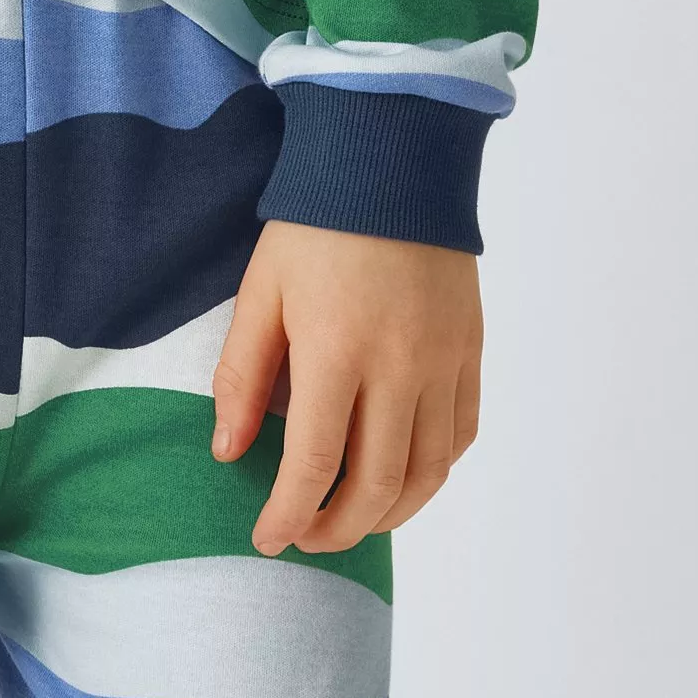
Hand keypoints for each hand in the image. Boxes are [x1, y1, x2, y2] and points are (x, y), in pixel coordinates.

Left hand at [210, 218, 481, 553]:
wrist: (391, 158)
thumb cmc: (315, 222)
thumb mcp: (261, 289)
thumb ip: (242, 374)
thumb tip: (227, 451)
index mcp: (337, 349)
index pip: (316, 464)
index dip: (289, 515)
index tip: (267, 538)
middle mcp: (399, 365)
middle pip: (377, 485)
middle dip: (337, 529)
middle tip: (305, 536)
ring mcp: (442, 360)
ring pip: (428, 473)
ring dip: (388, 514)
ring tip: (351, 519)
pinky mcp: (470, 349)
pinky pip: (461, 435)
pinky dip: (433, 472)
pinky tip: (402, 475)